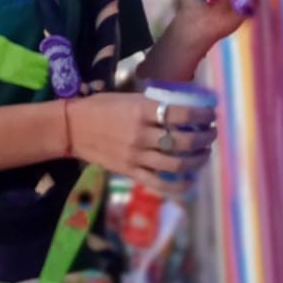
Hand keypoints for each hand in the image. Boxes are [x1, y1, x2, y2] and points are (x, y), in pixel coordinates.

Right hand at [65, 92, 215, 197]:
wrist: (71, 128)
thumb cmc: (99, 107)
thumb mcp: (127, 97)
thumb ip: (151, 105)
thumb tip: (180, 107)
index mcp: (140, 110)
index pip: (180, 113)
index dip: (201, 115)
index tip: (211, 114)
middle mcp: (141, 134)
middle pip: (183, 140)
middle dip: (204, 138)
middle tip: (211, 134)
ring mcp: (136, 156)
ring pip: (176, 163)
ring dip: (197, 159)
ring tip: (204, 153)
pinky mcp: (130, 172)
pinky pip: (159, 183)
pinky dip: (179, 184)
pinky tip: (190, 179)